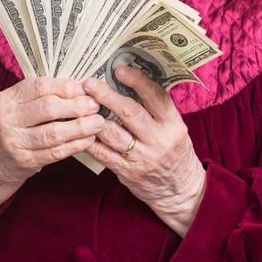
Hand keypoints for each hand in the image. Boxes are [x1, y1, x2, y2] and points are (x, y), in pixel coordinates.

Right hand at [0, 77, 104, 183]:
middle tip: (95, 105)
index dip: (66, 86)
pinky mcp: (24, 161)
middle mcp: (7, 119)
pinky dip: (75, 145)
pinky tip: (88, 139)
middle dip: (76, 106)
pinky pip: (55, 152)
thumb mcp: (23, 104)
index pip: (40, 87)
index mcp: (7, 98)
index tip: (86, 88)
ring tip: (98, 122)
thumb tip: (83, 86)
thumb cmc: (19, 124)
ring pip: (53, 132)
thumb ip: (47, 93)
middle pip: (47, 108)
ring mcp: (14, 142)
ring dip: (80, 127)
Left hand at [82, 67, 205, 236]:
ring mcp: (142, 158)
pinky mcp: (128, 173)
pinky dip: (90, 141)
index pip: (155, 96)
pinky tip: (80, 129)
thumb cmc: (176, 151)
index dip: (137, 81)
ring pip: (113, 133)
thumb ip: (157, 109)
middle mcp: (159, 140)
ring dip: (94, 117)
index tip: (119, 69)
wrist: (181, 191)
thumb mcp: (175, 128)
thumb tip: (130, 82)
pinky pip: (104, 155)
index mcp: (173, 124)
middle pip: (130, 112)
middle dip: (107, 95)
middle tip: (90, 83)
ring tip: (80, 104)